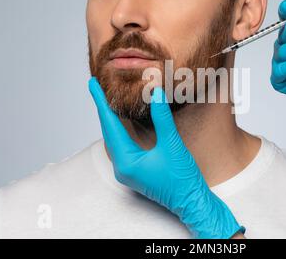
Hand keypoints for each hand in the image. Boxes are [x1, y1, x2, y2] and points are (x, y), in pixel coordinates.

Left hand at [89, 77, 244, 237]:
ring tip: (106, 100)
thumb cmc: (182, 179)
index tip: (92, 84)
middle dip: (103, 108)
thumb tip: (155, 94)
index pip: (109, 125)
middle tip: (97, 87)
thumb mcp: (173, 145)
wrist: (192, 201)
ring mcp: (128, 170)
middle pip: (108, 131)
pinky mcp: (136, 170)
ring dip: (111, 119)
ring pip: (114, 138)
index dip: (101, 102)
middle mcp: (122, 167)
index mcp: (126, 162)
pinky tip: (122, 121)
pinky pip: (122, 145)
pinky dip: (120, 129)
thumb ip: (162, 119)